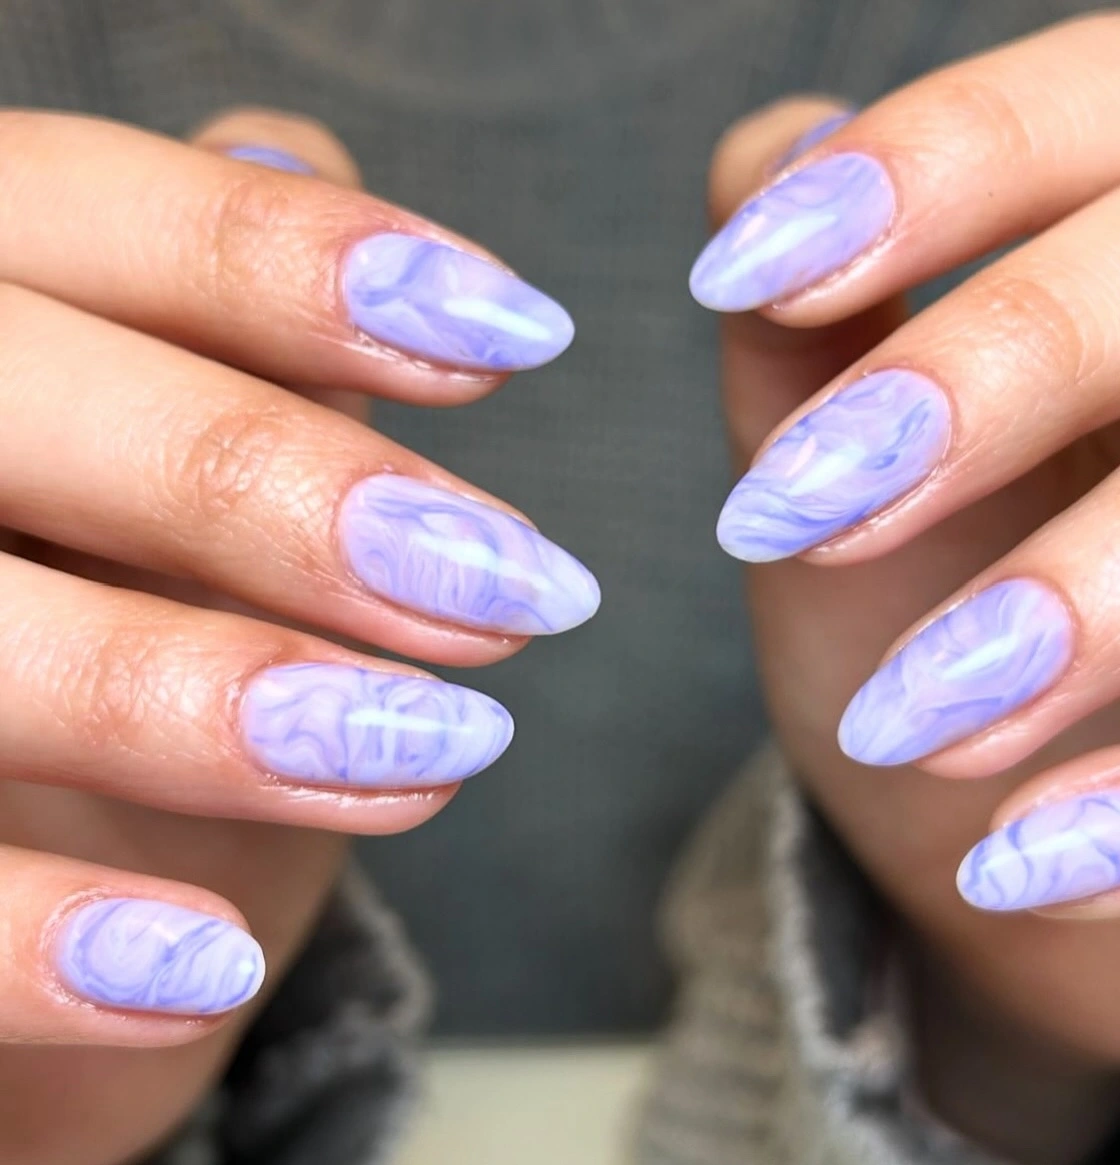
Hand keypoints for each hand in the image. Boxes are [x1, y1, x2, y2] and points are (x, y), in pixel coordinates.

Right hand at [0, 106, 594, 1164]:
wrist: (11, 848)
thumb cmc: (93, 605)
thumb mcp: (151, 450)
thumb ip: (202, 310)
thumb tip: (287, 147)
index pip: (81, 208)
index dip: (292, 256)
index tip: (518, 326)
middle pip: (23, 393)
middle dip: (282, 489)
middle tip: (515, 589)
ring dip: (208, 702)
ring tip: (437, 752)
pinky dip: (42, 940)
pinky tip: (209, 963)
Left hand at [697, 10, 1119, 1159]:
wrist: (1050, 787)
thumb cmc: (940, 582)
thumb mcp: (855, 449)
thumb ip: (812, 317)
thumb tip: (768, 159)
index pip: (1072, 111)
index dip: (917, 175)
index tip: (743, 276)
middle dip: (995, 377)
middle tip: (791, 515)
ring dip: (1079, 608)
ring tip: (898, 729)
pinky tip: (1019, 866)